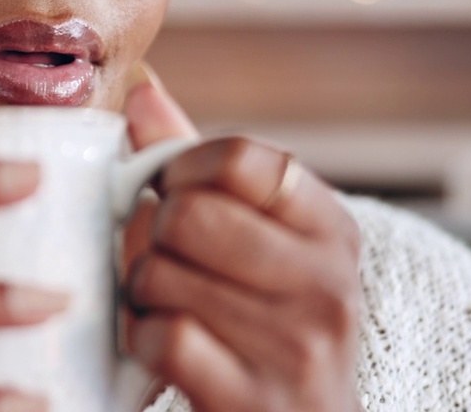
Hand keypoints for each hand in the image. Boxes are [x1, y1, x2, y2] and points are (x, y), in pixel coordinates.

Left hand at [121, 69, 363, 411]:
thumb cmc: (260, 325)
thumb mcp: (250, 241)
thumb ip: (196, 166)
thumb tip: (141, 89)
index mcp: (329, 228)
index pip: (241, 157)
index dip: (180, 167)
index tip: (171, 192)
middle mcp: (328, 284)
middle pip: (188, 213)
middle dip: (150, 234)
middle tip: (162, 258)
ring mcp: (297, 349)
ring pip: (162, 274)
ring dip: (140, 292)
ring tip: (165, 305)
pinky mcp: (256, 401)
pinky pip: (163, 337)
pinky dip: (140, 340)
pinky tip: (159, 347)